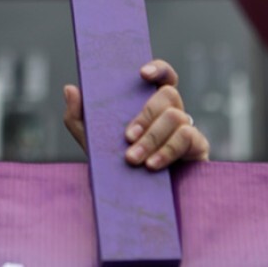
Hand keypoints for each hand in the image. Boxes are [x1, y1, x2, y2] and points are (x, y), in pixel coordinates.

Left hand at [63, 59, 209, 169]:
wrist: (135, 199)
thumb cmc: (115, 163)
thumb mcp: (91, 140)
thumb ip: (78, 115)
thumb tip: (70, 88)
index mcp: (149, 102)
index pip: (161, 75)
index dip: (157, 68)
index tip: (141, 73)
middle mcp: (171, 110)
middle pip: (168, 94)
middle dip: (146, 116)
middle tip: (127, 137)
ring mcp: (186, 127)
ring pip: (177, 116)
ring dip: (153, 137)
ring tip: (134, 159)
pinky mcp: (197, 147)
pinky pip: (188, 137)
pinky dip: (168, 150)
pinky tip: (152, 165)